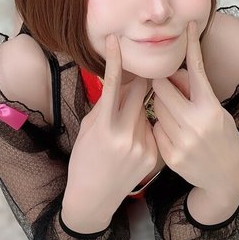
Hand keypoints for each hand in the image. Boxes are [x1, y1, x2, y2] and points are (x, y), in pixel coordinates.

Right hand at [64, 34, 157, 229]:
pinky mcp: (154, 157)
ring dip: (137, 112)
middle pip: (139, 93)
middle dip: (136, 84)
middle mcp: (125, 136)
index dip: (115, 60)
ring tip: (123, 133)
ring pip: (145, 112)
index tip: (115, 40)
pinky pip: (152, 130)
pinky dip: (143, 129)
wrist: (93, 198)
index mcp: (103, 127)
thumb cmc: (84, 160)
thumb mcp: (87, 130)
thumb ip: (104, 106)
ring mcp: (142, 147)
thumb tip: (118, 81)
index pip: (112, 85)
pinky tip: (131, 145)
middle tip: (133, 81)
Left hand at [151, 21, 238, 201]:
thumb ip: (196, 92)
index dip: (192, 46)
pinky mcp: (171, 156)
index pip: (196, 71)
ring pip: (156, 109)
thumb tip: (175, 71)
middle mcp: (196, 123)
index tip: (188, 26)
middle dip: (161, 84)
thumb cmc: (222, 138)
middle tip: (166, 88)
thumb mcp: (217, 112)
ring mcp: (182, 141)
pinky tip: (173, 136)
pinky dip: (159, 128)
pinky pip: (154, 129)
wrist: (227, 178)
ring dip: (161, 107)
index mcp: (211, 108)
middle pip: (162, 89)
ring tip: (176, 119)